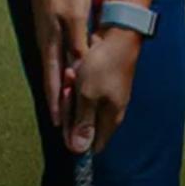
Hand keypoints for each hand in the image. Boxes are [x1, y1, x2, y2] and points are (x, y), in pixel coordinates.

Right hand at [19, 0, 92, 125]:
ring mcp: (47, 37)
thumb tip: (80, 70)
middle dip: (58, 104)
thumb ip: (77, 44)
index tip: (57, 125)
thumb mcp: (75, 16)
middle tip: (61, 125)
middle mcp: (47, 45)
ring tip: (65, 108)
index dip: (57, 104)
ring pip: (55, 71)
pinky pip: (56, 58)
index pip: (54, 82)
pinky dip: (62, 73)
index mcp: (52, 45)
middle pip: (53, 81)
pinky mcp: (49, 29)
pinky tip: (67, 76)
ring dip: (61, 90)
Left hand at [62, 26, 142, 154]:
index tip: (66, 122)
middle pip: (83, 125)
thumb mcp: (88, 96)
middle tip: (69, 91)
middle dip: (70, 110)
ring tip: (72, 75)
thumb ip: (83, 122)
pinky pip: (83, 91)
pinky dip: (76, 83)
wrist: (118, 35)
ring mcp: (106, 97)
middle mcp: (110, 112)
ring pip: (80, 106)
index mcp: (110, 119)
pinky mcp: (101, 84)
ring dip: (71, 93)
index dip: (75, 139)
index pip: (91, 145)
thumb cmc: (103, 66)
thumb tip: (78, 150)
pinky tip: (74, 70)